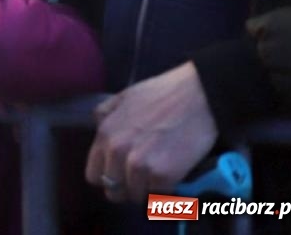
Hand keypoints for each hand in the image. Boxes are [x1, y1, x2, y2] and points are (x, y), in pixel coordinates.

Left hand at [85, 61, 216, 202]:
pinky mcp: (164, 175)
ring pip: (137, 196)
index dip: (107, 177)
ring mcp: (140, 165)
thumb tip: (99, 128)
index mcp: (105, 134)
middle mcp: (117, 152)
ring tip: (159, 175)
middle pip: (114, 191)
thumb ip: (105, 115)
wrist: (198, 96)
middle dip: (127, 187)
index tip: (120, 175)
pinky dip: (166, 190)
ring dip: (147, 190)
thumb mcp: (123, 97)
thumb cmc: (161, 93)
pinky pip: (159, 196)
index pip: (93, 175)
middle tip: (142, 178)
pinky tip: (173, 175)